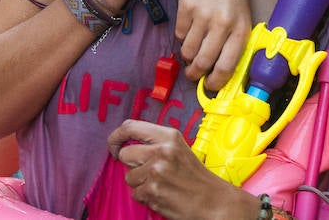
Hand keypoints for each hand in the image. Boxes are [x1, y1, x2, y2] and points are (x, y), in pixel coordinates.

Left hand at [108, 121, 258, 219]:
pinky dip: (145, 197)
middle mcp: (162, 150)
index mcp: (169, 136)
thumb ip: (157, 144)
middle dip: (132, 165)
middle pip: (125, 154)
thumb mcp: (179, 150)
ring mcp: (156, 170)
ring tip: (161, 184)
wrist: (213, 201)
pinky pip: (135, 194)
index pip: (130, 127)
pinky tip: (162, 194)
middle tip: (147, 171)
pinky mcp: (151, 190)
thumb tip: (128, 145)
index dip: (116, 137)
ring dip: (140, 183)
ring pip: (128, 177)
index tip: (114, 146)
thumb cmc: (197, 178)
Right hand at [177, 0, 251, 88]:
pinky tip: (190, 29)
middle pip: (203, 63)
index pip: (227, 66)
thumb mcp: (242, 19)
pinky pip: (179, 35)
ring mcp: (203, 16)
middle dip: (195, 74)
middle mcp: (222, 24)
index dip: (216, 82)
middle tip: (193, 75)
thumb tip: (217, 71)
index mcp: (240, 29)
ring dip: (188, 57)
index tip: (210, 85)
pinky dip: (183, 38)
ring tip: (192, 51)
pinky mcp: (186, 7)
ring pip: (188, 51)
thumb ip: (232, 44)